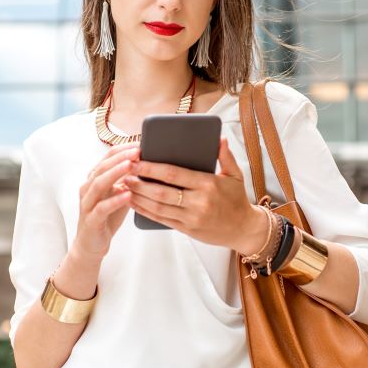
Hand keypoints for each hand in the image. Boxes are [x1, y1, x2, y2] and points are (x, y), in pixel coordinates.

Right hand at [72, 142, 138, 261]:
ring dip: (115, 173)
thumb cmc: (107, 217)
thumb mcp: (119, 194)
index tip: (139, 143)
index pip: (107, 158)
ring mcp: (87, 204)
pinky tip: (127, 194)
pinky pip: (101, 208)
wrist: (91, 244)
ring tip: (131, 166)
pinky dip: (114, 200)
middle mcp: (88, 188)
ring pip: (98, 184)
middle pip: (102, 167)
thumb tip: (148, 164)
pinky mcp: (91, 220)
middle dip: (120, 157)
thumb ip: (129, 180)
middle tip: (137, 150)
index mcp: (95, 179)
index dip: (123, 149)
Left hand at [126, 137, 263, 250]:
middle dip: (140, 182)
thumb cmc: (237, 199)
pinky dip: (146, 212)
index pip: (174, 174)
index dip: (152, 168)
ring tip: (124, 186)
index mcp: (208, 184)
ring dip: (138, 197)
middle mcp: (198, 202)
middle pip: (161, 192)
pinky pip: (162, 220)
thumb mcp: (236, 175)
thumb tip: (219, 138)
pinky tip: (135, 203)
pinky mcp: (187, 229)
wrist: (244, 229)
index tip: (137, 160)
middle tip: (124, 172)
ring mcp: (191, 218)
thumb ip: (225, 156)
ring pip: (158, 207)